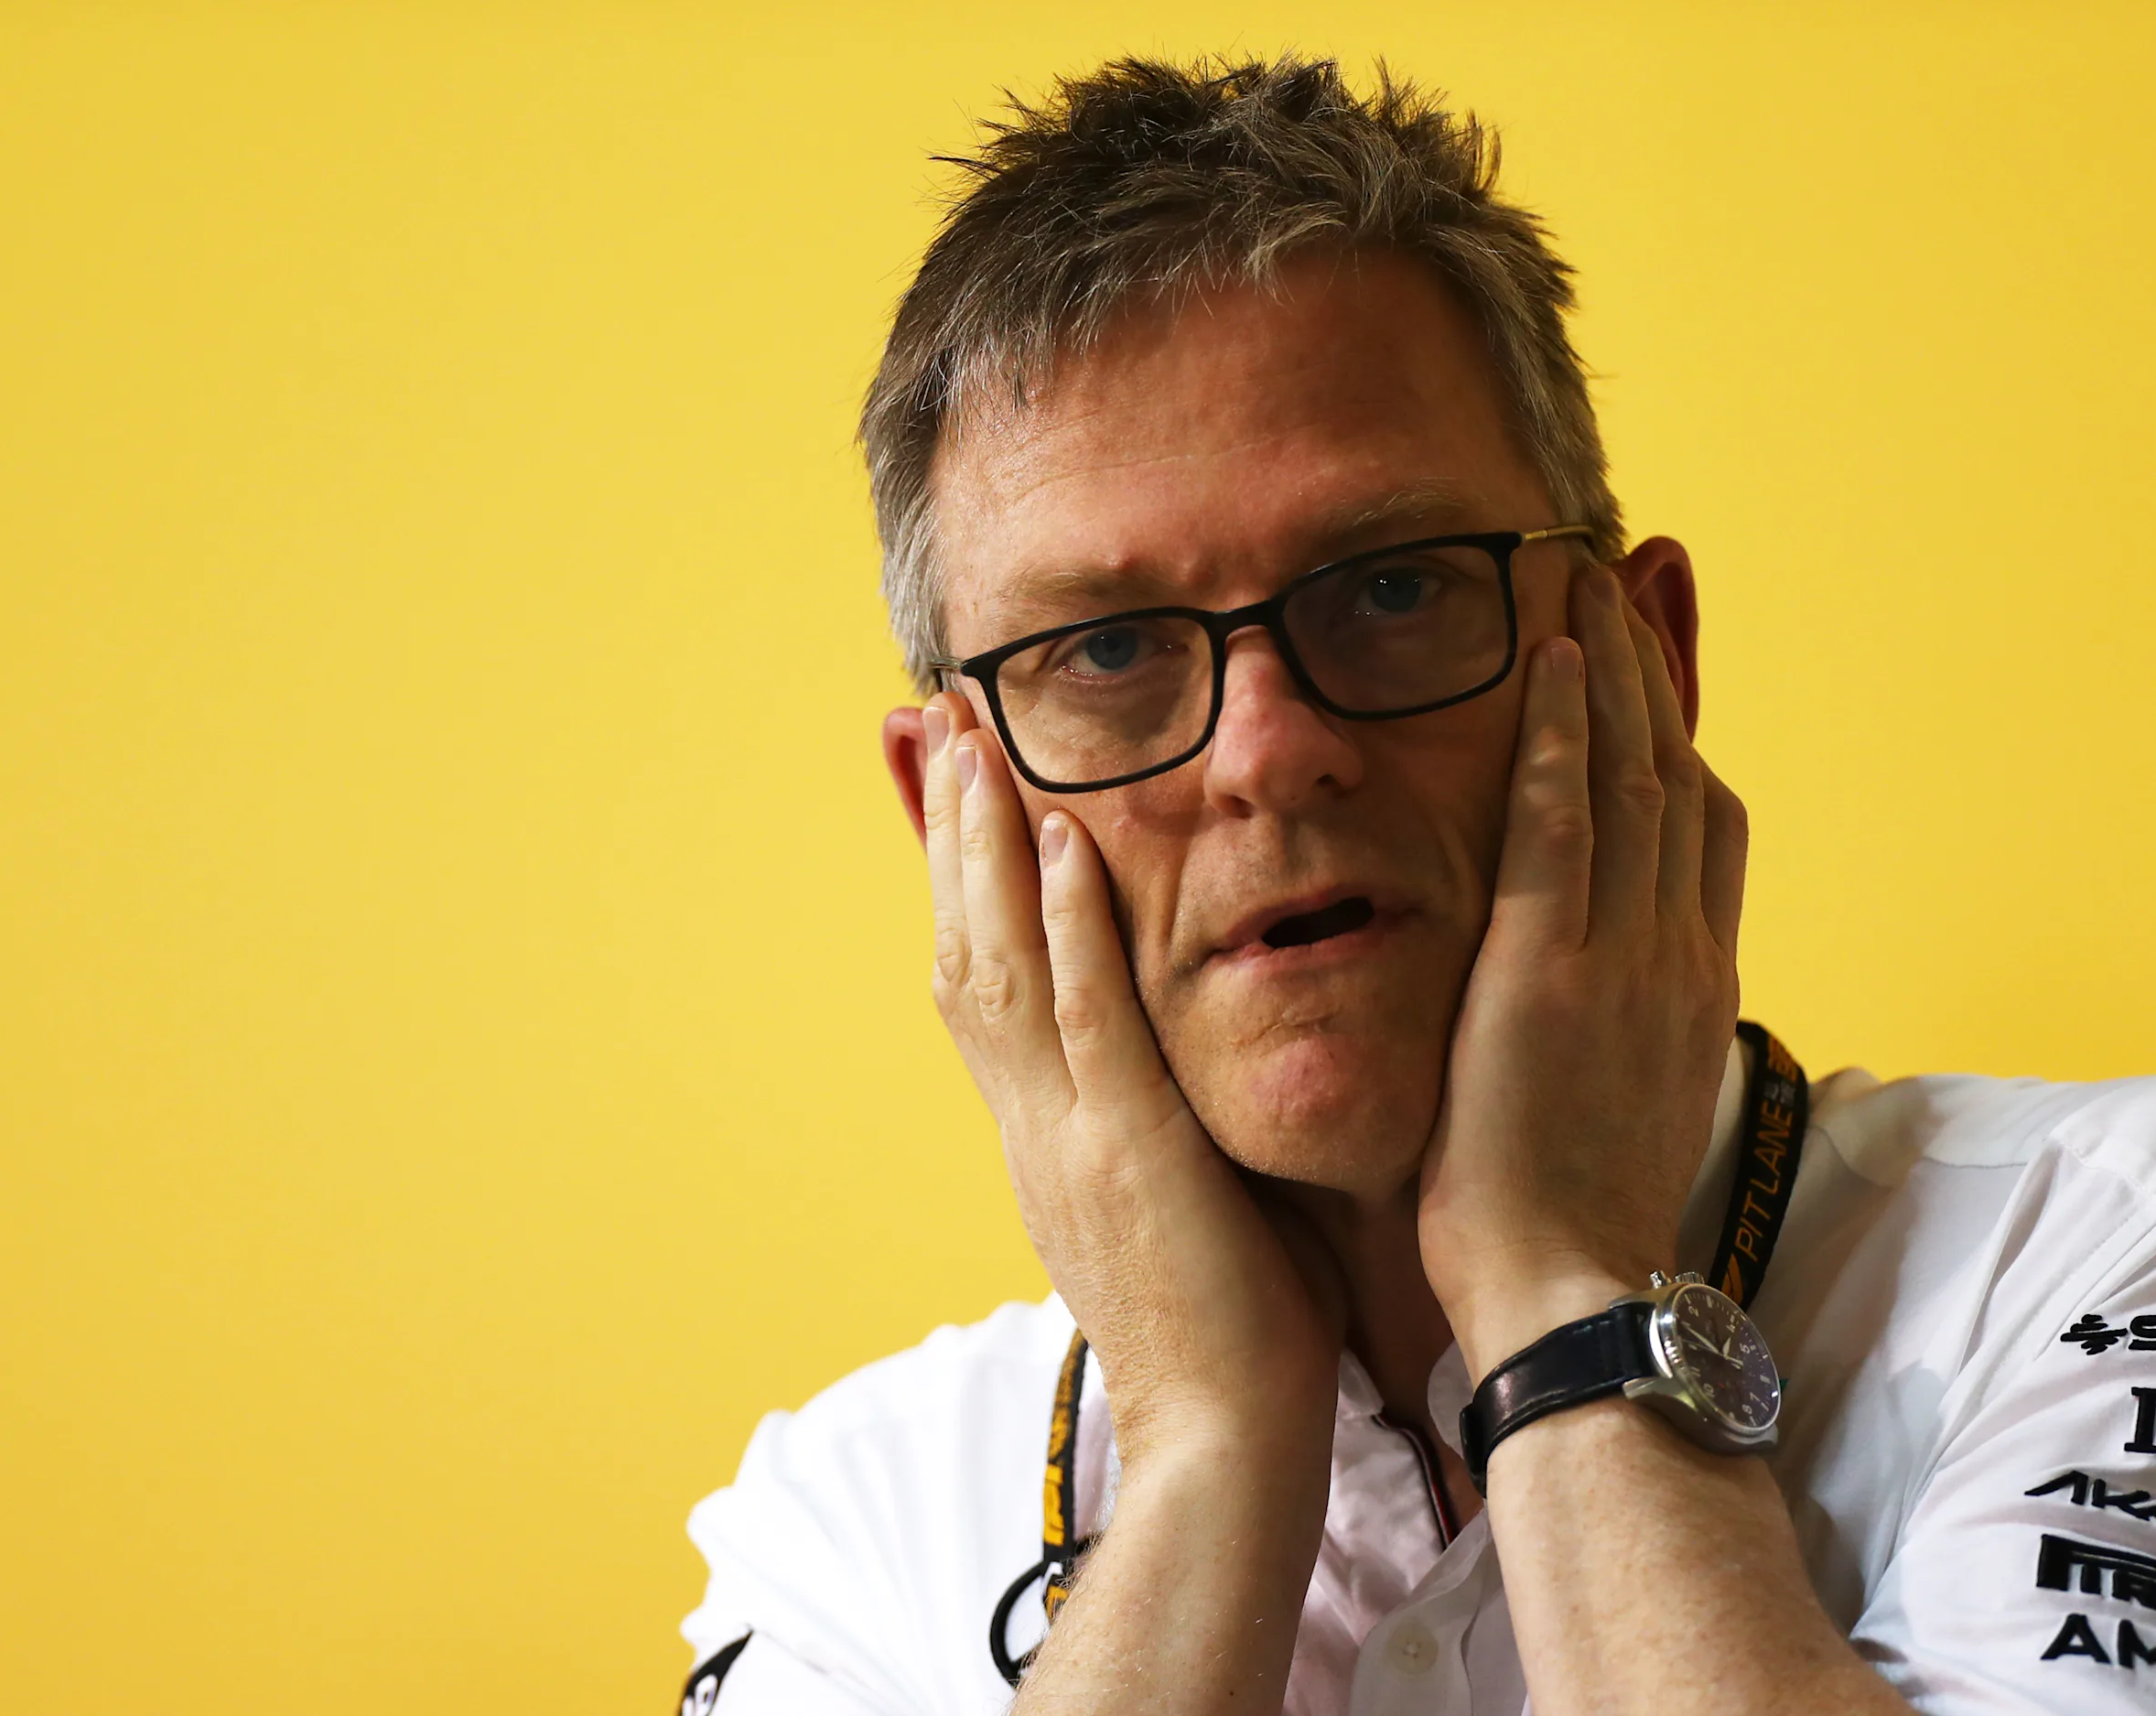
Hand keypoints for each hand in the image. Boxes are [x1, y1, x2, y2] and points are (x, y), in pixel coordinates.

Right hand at [917, 695, 1346, 1463]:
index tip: (946, 782)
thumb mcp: (1171, 1197)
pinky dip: (1063, 927)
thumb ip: (1154, 1121)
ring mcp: (1067, 1134)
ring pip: (1000, 964)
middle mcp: (1032, 1123)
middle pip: (963, 947)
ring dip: (982, 847)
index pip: (981, 980)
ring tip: (972, 741)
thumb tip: (1164, 1068)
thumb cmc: (1228, 1327)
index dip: (957, 879)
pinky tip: (1057, 843)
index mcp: (1046, 1133)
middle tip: (927, 719)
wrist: (1222, 1436)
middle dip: (946, 830)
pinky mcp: (1126, 1150)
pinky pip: (1085, 1018)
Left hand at [1416, 562, 1750, 1376]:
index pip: (1703, 829)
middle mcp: (1676, 954)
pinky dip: (1562, 733)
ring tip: (1582, 575)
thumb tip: (1599, 1006)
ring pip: (1633, 775)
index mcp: (1689, 989)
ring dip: (1609, 666)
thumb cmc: (1568, 1226)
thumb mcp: (1612, 1108)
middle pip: (1680, 773)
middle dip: (1655, 665)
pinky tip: (1549, 660)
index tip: (1659, 661)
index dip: (1683, 732)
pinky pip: (1564, 823)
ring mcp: (1621, 956)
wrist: (1571, 1298)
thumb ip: (1611, 1033)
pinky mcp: (1550, 969)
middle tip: (1630, 569)